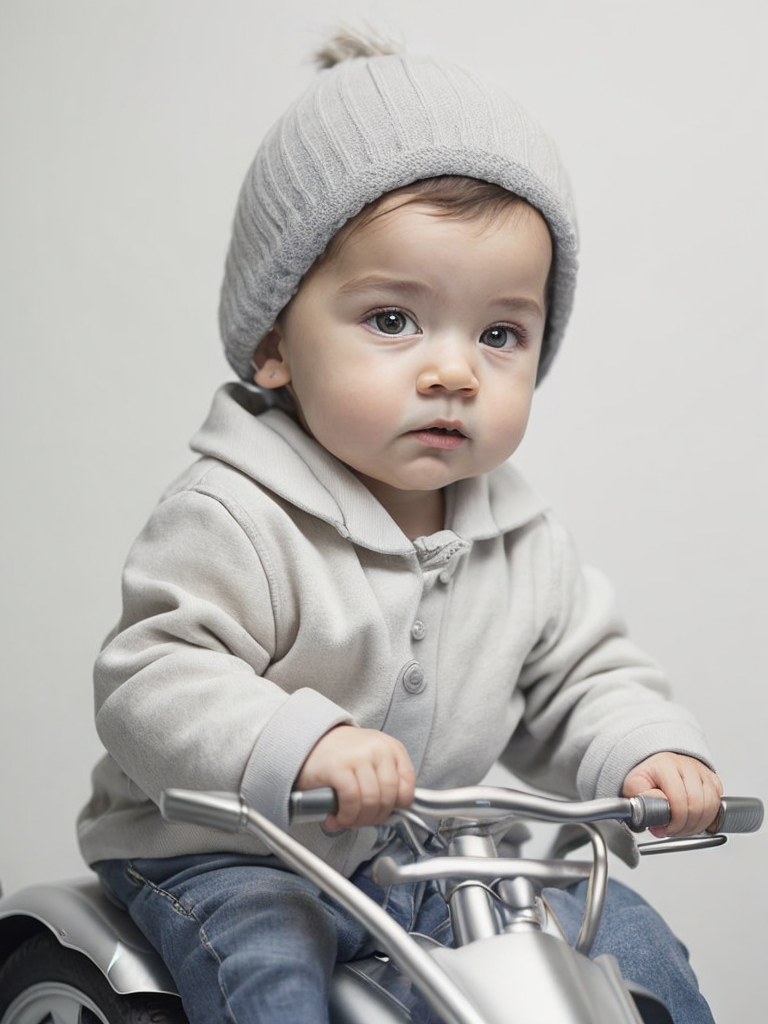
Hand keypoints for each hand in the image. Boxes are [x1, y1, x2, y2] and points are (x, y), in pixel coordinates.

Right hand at [296, 725, 415, 828]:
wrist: (309, 739)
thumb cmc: (342, 754)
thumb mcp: (373, 759)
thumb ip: (386, 780)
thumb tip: (391, 813)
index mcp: (392, 748)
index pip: (407, 788)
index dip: (394, 809)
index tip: (381, 815)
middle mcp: (378, 749)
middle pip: (388, 798)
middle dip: (374, 818)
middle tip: (360, 822)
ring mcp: (359, 756)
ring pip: (370, 801)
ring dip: (358, 820)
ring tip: (346, 820)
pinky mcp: (338, 767)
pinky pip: (351, 801)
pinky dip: (346, 815)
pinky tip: (337, 817)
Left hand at [622, 752, 723, 837]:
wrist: (659, 764)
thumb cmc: (648, 776)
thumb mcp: (634, 785)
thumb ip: (640, 796)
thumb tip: (655, 806)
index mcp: (666, 765)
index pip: (679, 799)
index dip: (674, 821)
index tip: (664, 829)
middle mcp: (687, 766)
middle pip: (698, 805)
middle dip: (686, 826)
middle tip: (673, 831)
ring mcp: (703, 773)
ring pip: (711, 806)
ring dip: (698, 824)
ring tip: (682, 828)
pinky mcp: (713, 780)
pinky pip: (718, 805)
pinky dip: (708, 819)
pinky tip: (693, 820)